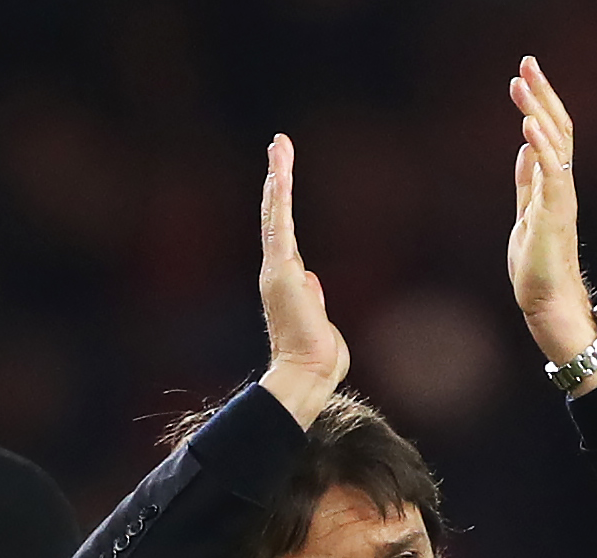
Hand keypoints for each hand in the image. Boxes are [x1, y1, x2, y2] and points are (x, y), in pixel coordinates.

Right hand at [256, 132, 348, 428]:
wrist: (308, 373)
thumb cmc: (319, 356)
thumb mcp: (320, 320)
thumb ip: (314, 297)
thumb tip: (313, 280)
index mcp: (289, 281)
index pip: (285, 234)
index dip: (282, 204)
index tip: (282, 177)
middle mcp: (278, 271)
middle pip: (276, 215)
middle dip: (278, 179)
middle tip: (279, 145)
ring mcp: (277, 269)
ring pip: (276, 214)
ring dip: (278, 177)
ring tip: (279, 146)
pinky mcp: (281, 270)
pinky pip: (279, 225)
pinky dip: (280, 197)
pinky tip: (279, 171)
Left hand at [507, 56, 596, 391]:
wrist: (545, 303)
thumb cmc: (537, 266)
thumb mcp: (526, 214)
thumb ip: (528, 182)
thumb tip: (525, 150)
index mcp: (552, 184)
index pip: (551, 133)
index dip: (539, 103)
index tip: (524, 75)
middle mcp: (561, 186)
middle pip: (557, 129)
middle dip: (541, 95)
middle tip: (527, 62)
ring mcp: (560, 199)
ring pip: (555, 145)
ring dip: (539, 111)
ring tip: (523, 83)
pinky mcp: (554, 215)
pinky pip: (551, 175)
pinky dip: (541, 148)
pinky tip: (528, 126)